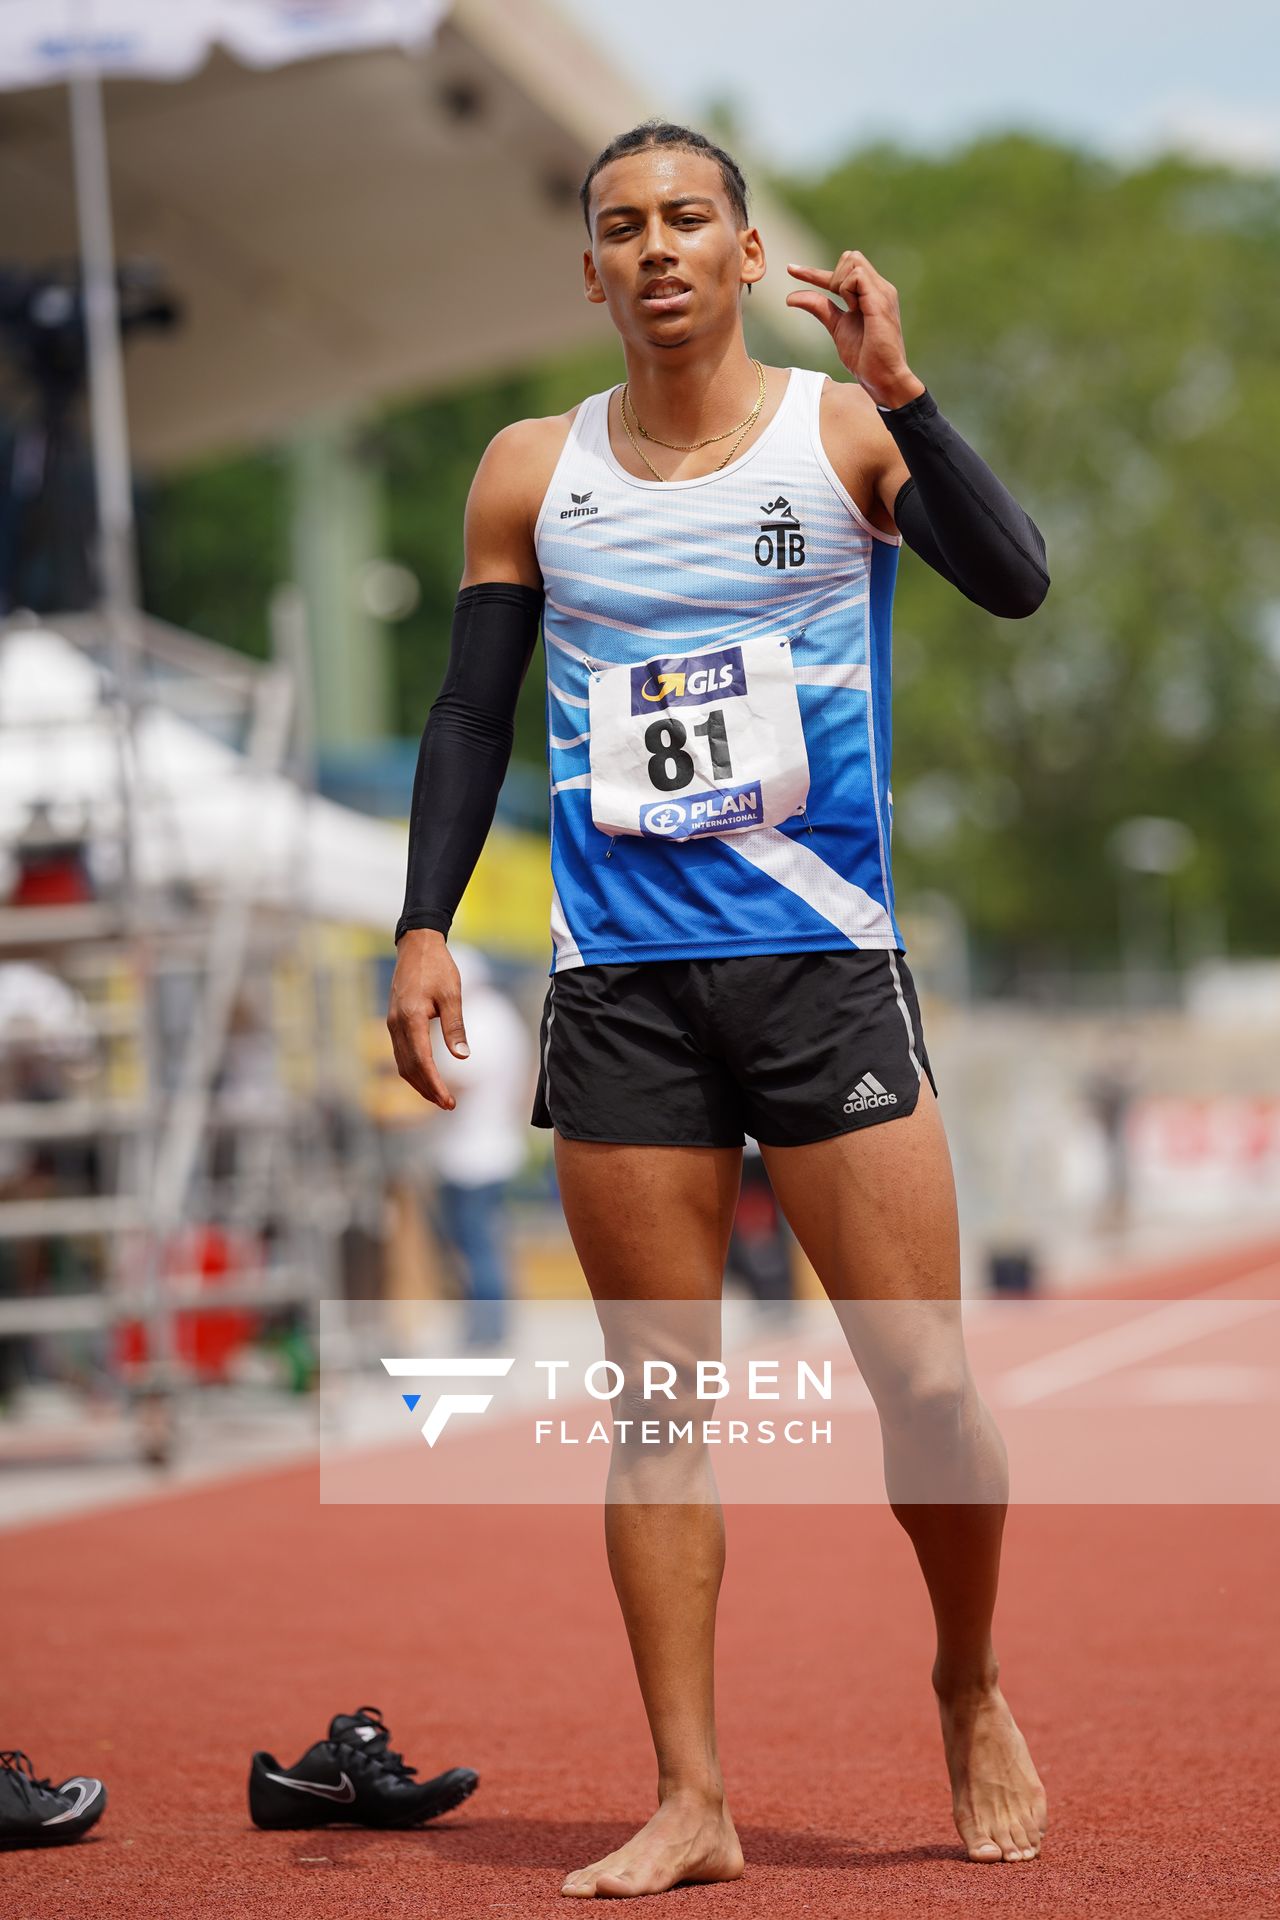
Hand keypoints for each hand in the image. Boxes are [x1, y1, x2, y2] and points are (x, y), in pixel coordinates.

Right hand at [386, 929, 469, 1109]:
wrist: (417, 946)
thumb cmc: (438, 968)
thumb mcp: (453, 995)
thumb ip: (455, 1027)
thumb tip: (463, 1057)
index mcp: (411, 1018)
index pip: (422, 1062)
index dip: (435, 1085)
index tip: (449, 1102)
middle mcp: (397, 1024)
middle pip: (409, 1068)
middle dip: (427, 1090)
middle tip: (448, 1105)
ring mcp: (392, 1024)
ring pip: (402, 1063)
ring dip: (419, 1083)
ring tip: (439, 1097)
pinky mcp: (394, 1021)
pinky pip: (401, 1053)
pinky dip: (413, 1069)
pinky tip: (426, 1076)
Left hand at [786, 252, 923, 409]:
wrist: (884, 378)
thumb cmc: (864, 357)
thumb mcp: (837, 328)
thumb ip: (820, 308)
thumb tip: (791, 297)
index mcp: (871, 294)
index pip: (843, 271)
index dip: (814, 271)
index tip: (791, 269)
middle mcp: (879, 288)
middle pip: (850, 257)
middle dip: (833, 275)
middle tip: (838, 305)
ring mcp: (882, 292)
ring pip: (853, 261)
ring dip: (841, 283)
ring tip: (850, 309)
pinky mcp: (881, 299)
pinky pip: (857, 276)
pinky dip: (847, 290)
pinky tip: (853, 309)